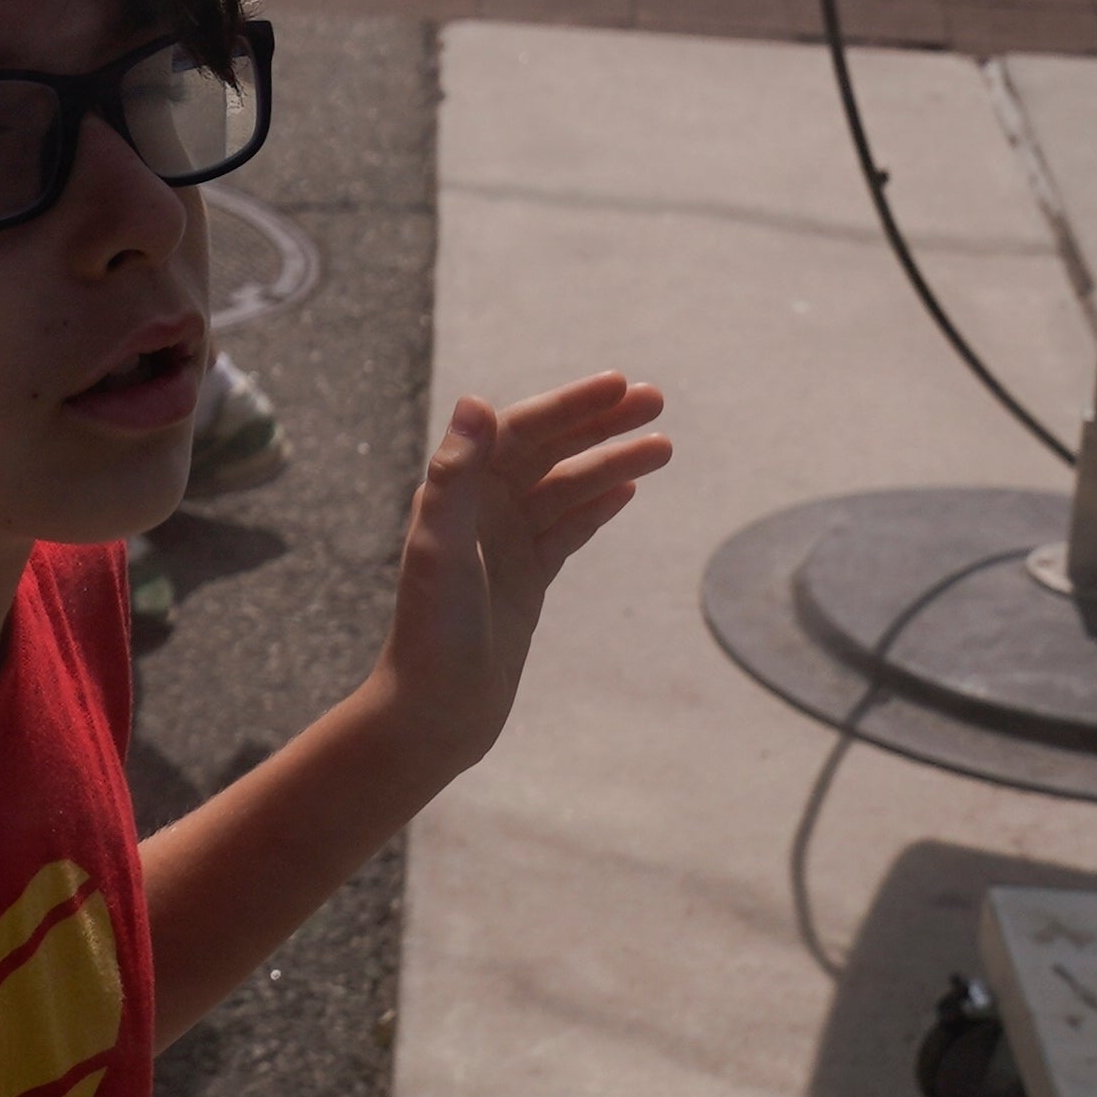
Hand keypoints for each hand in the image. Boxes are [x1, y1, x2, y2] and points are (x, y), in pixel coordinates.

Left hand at [374, 374, 674, 771]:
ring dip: (612, 464)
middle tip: (658, 400)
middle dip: (601, 424)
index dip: (570, 405)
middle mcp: (479, 509)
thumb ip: (455, 475)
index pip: (521, 430)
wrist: (436, 710)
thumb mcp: (442, 548)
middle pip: (549, 450)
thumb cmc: (432, 632)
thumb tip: (475, 401)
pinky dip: (597, 506)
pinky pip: (568, 529)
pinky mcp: (526, 579)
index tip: (621, 385)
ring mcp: (505, 543)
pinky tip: (629, 489)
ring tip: (664, 447)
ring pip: (567, 488)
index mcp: (457, 492)